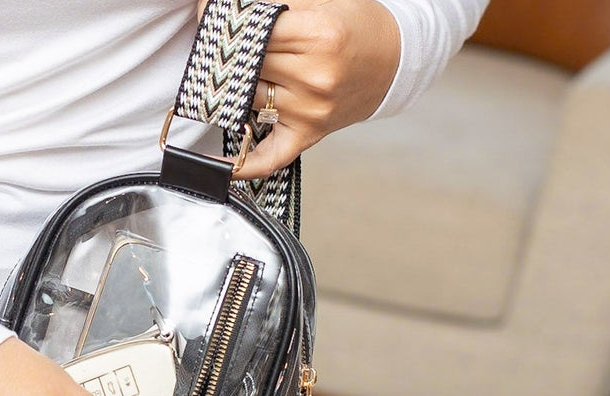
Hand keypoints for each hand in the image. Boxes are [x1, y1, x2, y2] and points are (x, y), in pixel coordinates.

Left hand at [200, 0, 400, 178]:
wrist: (392, 62)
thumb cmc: (356, 29)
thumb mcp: (320, 2)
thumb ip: (275, 6)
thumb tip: (230, 14)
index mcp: (318, 35)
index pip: (253, 31)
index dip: (231, 23)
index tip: (216, 18)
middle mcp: (314, 77)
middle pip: (248, 65)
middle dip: (231, 54)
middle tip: (220, 45)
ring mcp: (310, 111)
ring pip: (247, 100)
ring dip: (235, 90)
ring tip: (233, 75)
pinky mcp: (308, 135)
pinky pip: (269, 157)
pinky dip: (243, 165)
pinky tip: (220, 165)